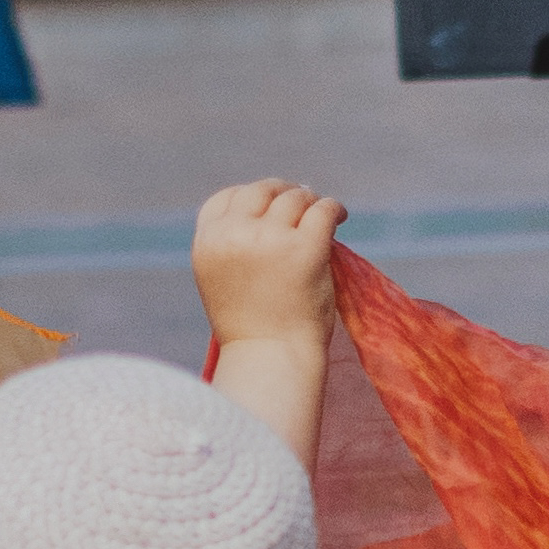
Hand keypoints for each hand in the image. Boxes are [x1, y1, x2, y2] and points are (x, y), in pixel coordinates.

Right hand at [190, 176, 345, 355]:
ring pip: (296, 198)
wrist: (271, 358)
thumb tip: (283, 196)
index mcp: (208, 242)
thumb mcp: (224, 277)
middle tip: (303, 202)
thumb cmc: (252, 325)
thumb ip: (237, 240)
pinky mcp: (306, 248)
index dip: (252, 197)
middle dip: (284, 192)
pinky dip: (334, 209)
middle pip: (262, 190)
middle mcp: (235, 234)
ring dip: (311, 202)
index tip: (271, 206)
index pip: (228, 197)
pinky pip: (324, 210)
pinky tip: (339, 217)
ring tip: (321, 214)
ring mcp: (271, 239)